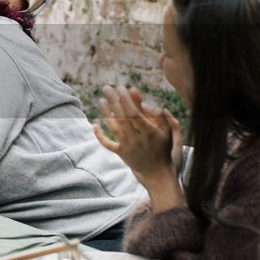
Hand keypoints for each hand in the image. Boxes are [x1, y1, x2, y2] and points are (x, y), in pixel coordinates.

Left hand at [93, 86, 183, 208]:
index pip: (134, 113)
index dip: (127, 100)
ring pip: (114, 128)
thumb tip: (142, 99)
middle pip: (122, 117)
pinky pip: (108, 144)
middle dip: (114, 101)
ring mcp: (127, 147)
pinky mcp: (121, 154)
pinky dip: (100, 136)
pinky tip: (94, 125)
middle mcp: (137, 139)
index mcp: (149, 132)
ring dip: (106, 113)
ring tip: (101, 100)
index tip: (122, 87)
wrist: (158, 172)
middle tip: (107, 87)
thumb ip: (155, 113)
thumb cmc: (163, 147)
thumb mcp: (165, 130)